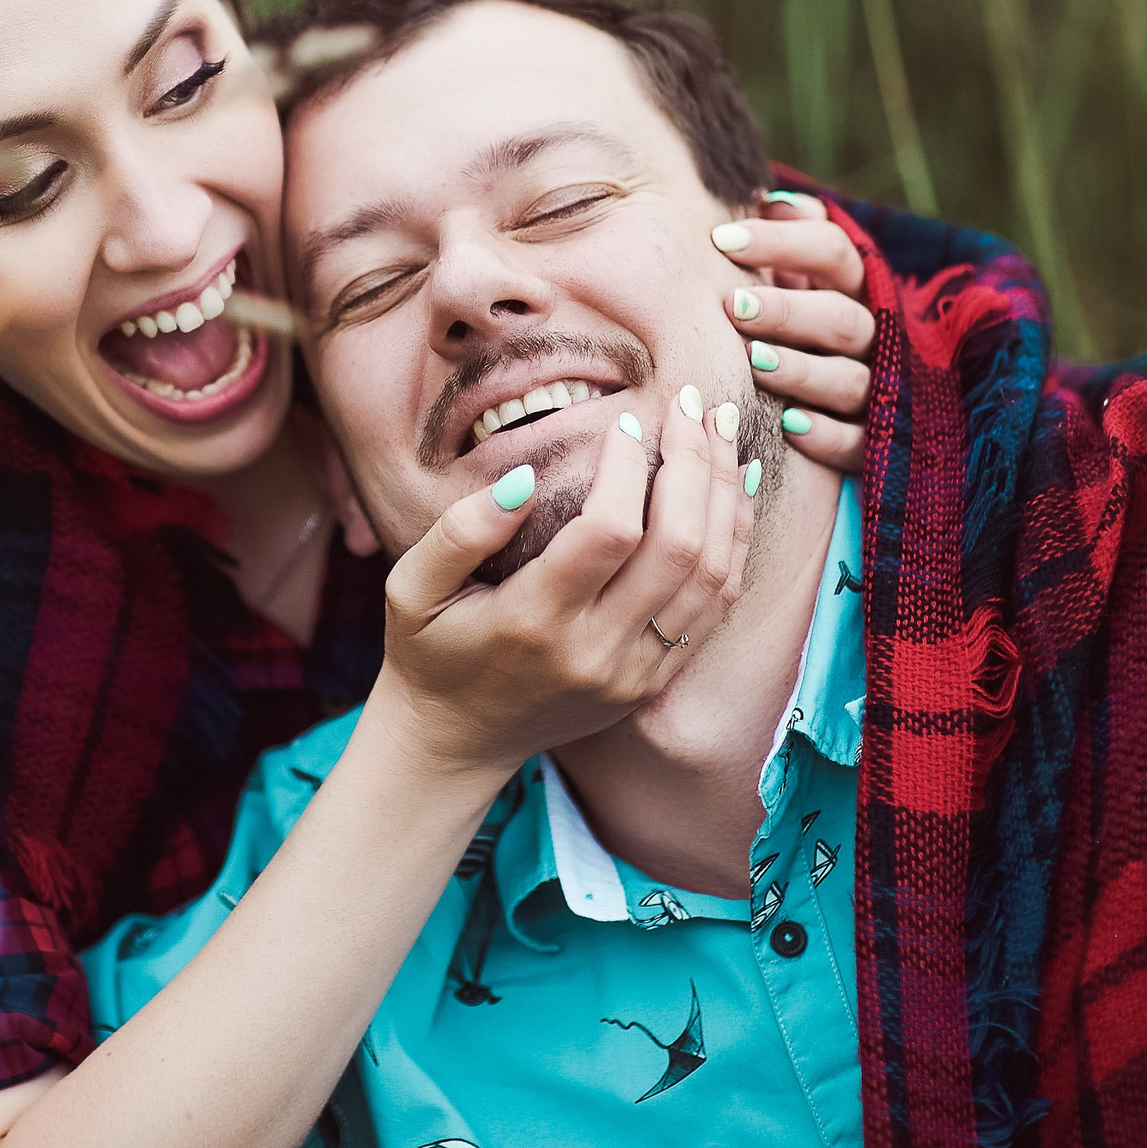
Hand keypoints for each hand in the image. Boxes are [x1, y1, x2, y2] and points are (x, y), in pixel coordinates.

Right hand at [374, 386, 756, 778]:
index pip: (609, 532)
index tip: (623, 421)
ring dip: (726, 496)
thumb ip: (460, 530)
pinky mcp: (654, 682)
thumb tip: (524, 477)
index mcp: (534, 621)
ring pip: (712, 576)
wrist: (454, 742)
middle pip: (679, 547)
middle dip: (695, 465)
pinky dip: (735, 543)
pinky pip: (715, 607)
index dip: (627, 468)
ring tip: (723, 432)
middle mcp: (596, 652)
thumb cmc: (428, 652)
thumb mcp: (411, 588)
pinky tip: (735, 491)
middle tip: (694, 405)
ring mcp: (633, 673)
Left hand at [713, 191, 872, 471]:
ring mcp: (877, 391)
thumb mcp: (792, 273)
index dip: (781, 242)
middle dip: (787, 310)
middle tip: (733, 306)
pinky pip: (859, 444)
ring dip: (802, 370)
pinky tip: (789, 426)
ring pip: (851, 380)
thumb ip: (787, 235)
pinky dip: (827, 436)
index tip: (720, 239)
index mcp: (854, 286)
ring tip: (753, 361)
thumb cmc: (793, 319)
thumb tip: (768, 198)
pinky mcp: (871, 444)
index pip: (832, 251)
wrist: (830, 400)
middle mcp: (872, 335)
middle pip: (841, 318)